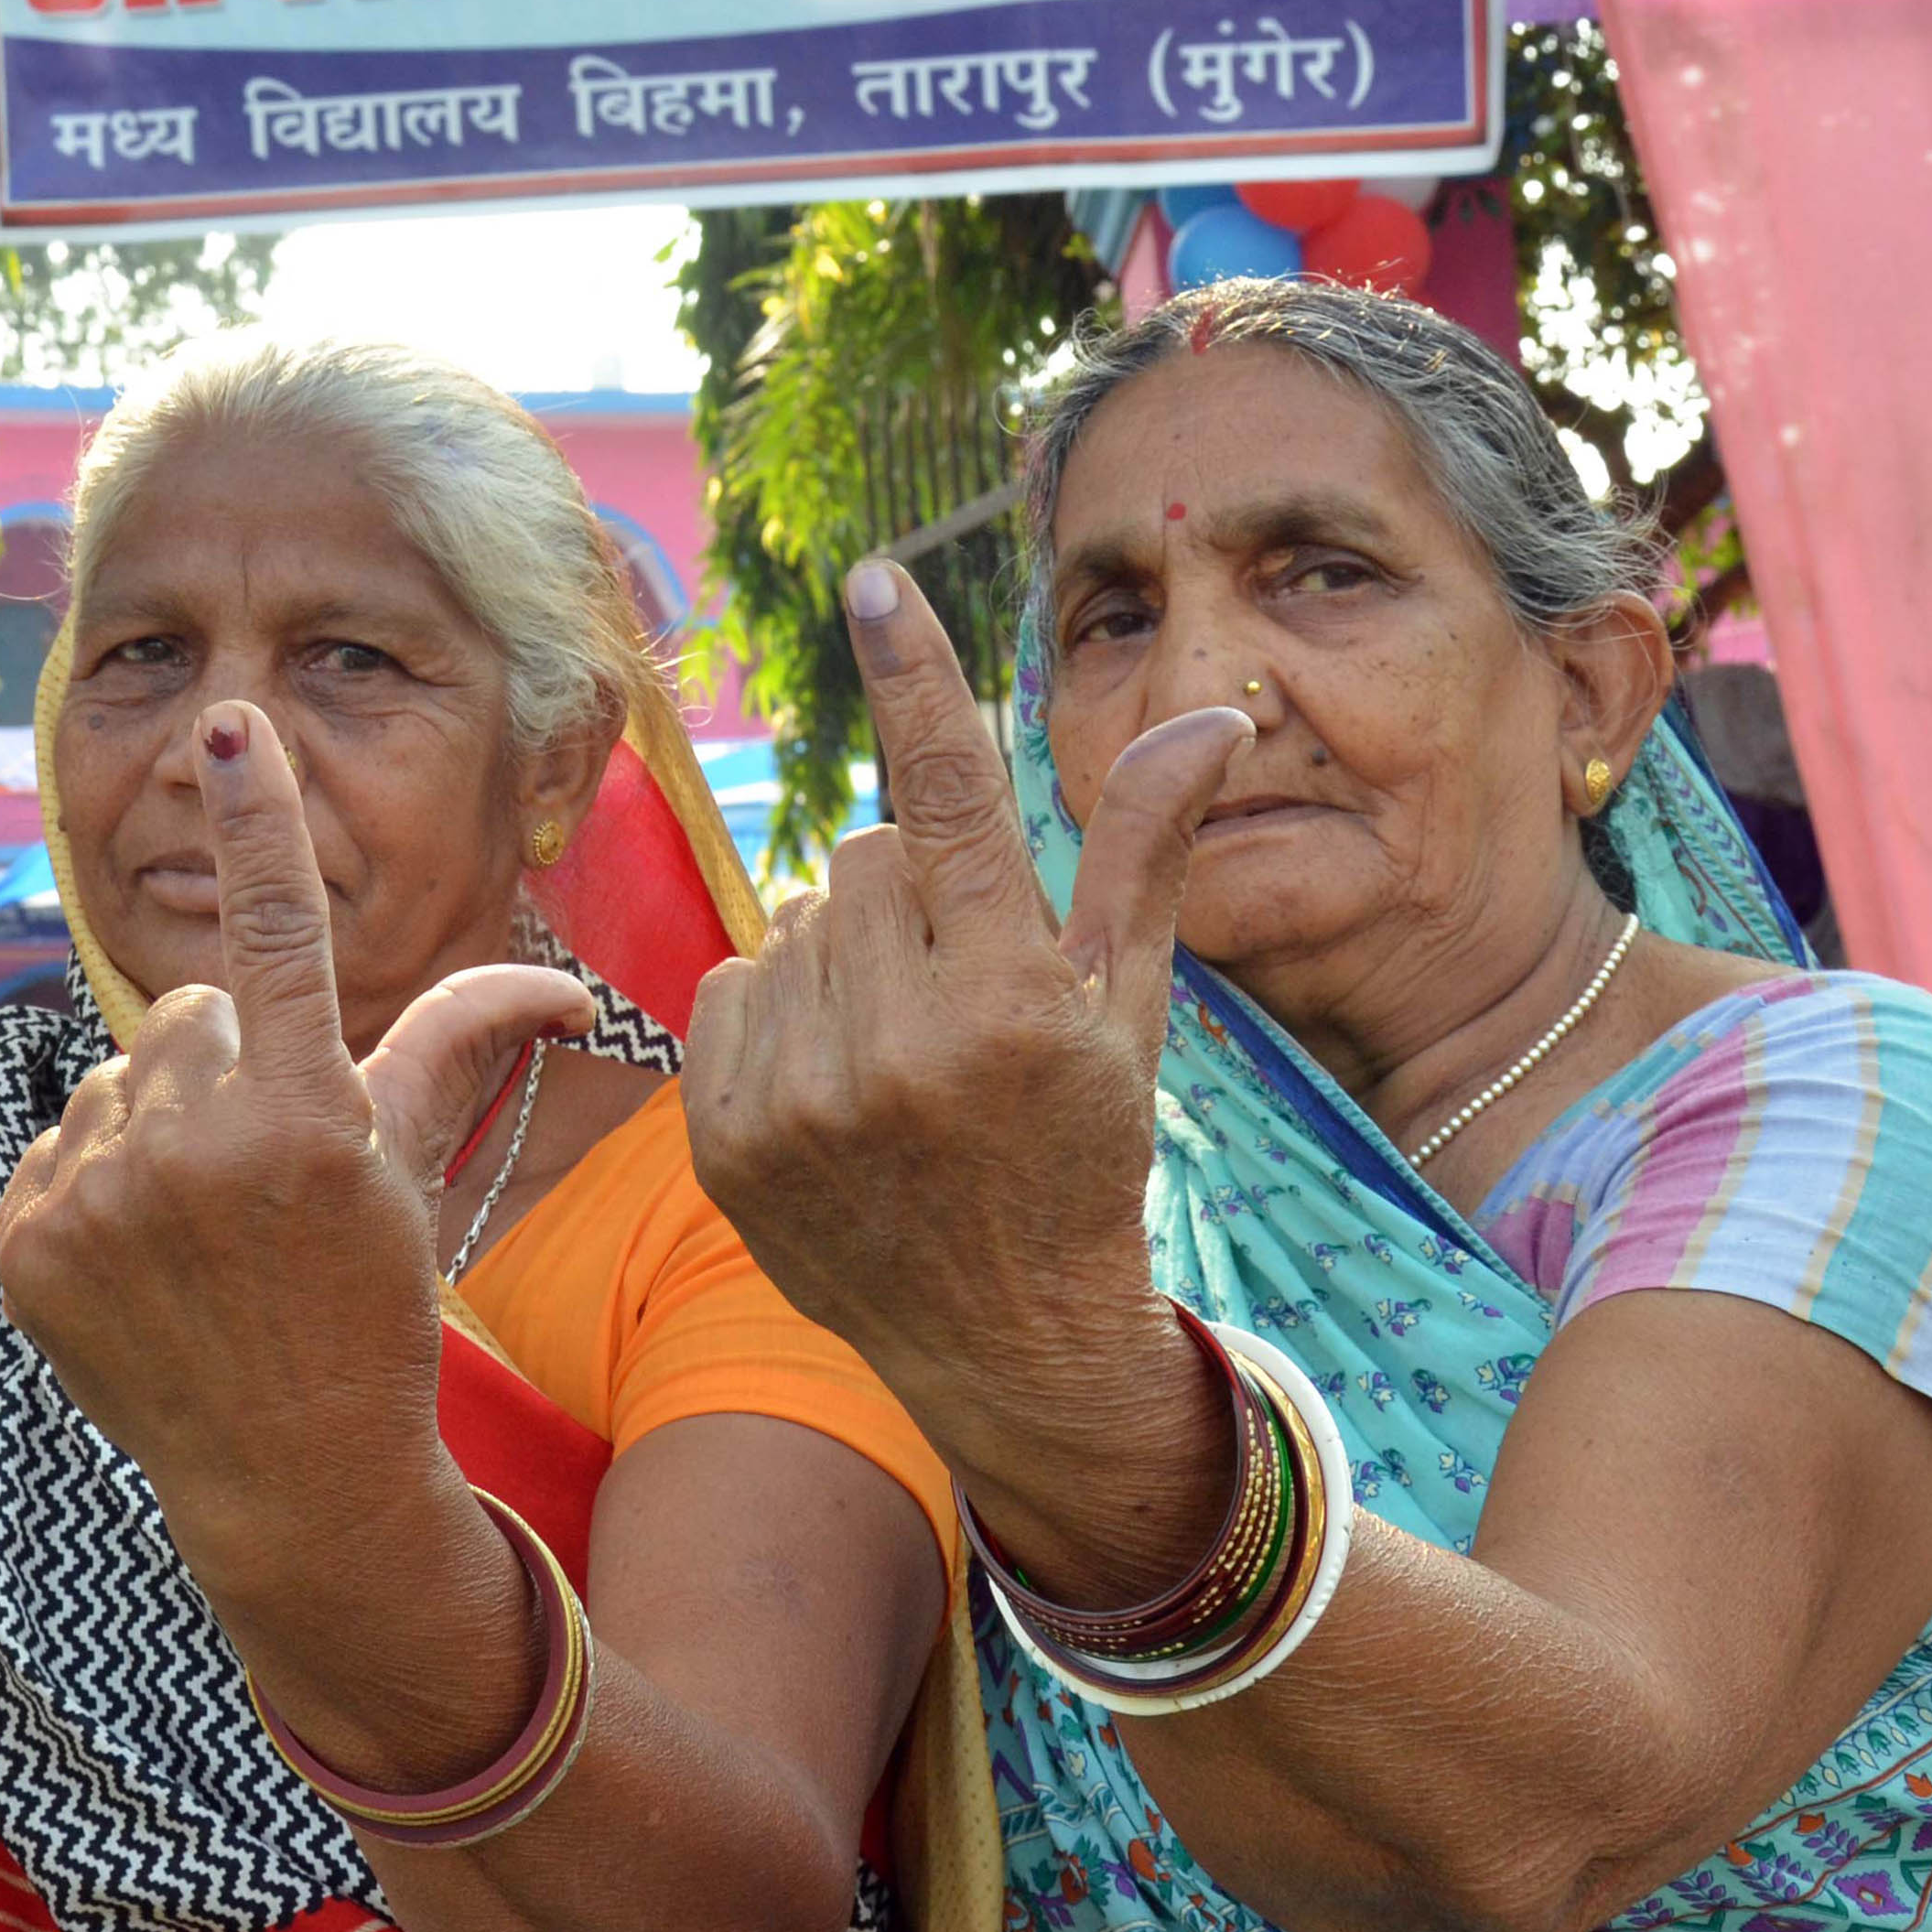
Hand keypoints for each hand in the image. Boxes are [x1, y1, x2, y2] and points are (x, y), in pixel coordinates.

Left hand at [0, 701, 582, 1595]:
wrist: (287, 1475)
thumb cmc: (369, 1302)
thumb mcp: (416, 1165)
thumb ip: (467, 1040)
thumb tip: (570, 982)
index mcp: (310, 1119)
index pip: (281, 931)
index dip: (261, 819)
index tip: (234, 726)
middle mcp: (200, 1151)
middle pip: (188, 1014)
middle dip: (224, 1065)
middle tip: (260, 1170)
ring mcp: (101, 1200)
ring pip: (117, 1076)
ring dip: (155, 1123)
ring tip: (199, 1225)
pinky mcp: (27, 1242)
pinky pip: (53, 1144)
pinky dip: (92, 1185)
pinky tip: (140, 1259)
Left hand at [681, 564, 1250, 1594]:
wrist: (1005, 1346)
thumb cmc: (1082, 1159)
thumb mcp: (1129, 1013)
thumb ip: (1144, 854)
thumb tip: (1208, 713)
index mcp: (1006, 1004)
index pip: (951, 801)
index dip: (916, 681)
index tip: (875, 584)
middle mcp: (895, 1049)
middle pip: (868, 860)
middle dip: (915, 897)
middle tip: (963, 991)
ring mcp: (798, 1100)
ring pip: (798, 922)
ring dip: (845, 958)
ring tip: (905, 1052)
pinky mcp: (723, 1139)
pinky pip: (729, 984)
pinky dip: (778, 1009)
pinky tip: (838, 1078)